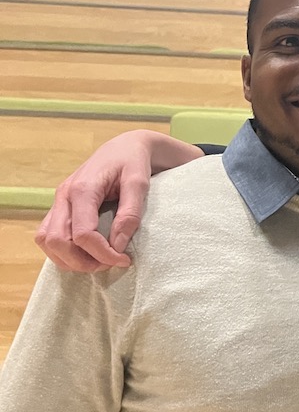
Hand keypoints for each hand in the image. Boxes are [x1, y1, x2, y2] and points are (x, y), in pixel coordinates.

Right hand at [35, 131, 201, 272]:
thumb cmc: (133, 162)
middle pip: (58, 241)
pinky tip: (83, 254)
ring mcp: (59, 200)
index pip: (83, 234)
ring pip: (46, 240)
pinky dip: (61, 250)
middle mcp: (64, 195)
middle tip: (109, 264)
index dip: (103, 254)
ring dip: (68, 259)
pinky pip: (47, 234)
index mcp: (83, 188)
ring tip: (96, 262)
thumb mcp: (139, 184)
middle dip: (82, 261)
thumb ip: (130, 214)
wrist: (124, 147)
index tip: (124, 260)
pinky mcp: (60, 206)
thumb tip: (118, 245)